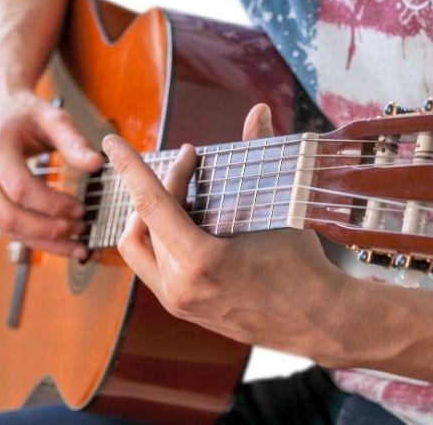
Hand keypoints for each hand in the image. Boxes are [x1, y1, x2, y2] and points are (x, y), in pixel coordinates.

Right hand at [0, 88, 103, 258]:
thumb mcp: (53, 117)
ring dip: (43, 241)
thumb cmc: (24, 113)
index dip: (53, 205)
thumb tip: (97, 164)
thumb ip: (75, 142)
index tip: (81, 209)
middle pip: (9, 216)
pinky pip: (3, 228)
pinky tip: (57, 240)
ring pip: (6, 228)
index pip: (21, 189)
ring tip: (76, 242)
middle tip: (80, 229)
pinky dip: (32, 238)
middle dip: (49, 229)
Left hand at [105, 104, 350, 358]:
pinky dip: (159, 238)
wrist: (318, 321)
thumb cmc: (304, 267)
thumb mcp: (280, 208)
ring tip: (179, 192)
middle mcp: (180, 287)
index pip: (151, 204)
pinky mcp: (182, 310)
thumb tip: (258, 112)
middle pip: (147, 220)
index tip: (113, 141)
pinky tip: (182, 223)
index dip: (130, 168)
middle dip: (164, 184)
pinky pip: (152, 267)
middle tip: (191, 163)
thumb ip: (261, 154)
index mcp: (201, 262)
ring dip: (151, 214)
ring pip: (140, 246)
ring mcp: (178, 303)